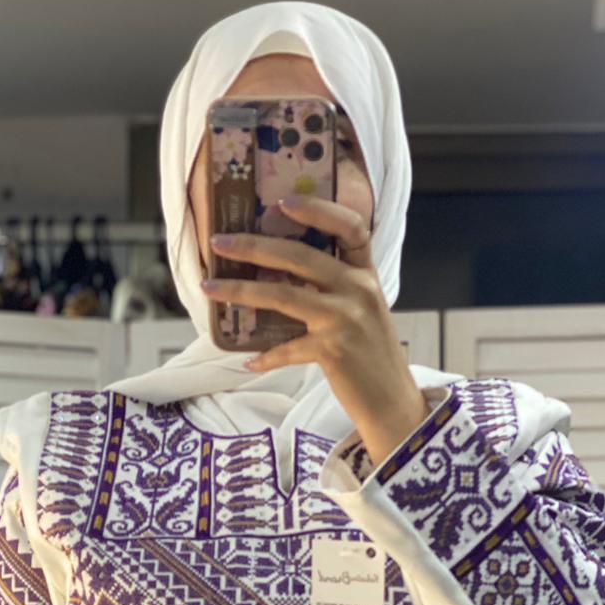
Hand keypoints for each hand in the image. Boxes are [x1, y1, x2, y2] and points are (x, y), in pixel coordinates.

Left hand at [200, 196, 430, 467]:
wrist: (394, 403)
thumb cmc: (373, 358)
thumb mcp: (363, 313)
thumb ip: (335, 290)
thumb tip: (282, 275)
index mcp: (367, 276)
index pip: (351, 227)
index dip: (318, 209)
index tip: (283, 201)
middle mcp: (358, 290)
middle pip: (300, 256)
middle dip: (254, 245)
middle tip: (220, 242)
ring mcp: (346, 319)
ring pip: (283, 294)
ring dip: (241, 290)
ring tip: (210, 288)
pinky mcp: (333, 351)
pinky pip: (287, 348)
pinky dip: (266, 356)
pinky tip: (248, 362)